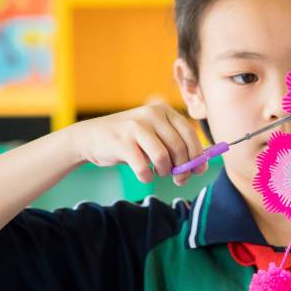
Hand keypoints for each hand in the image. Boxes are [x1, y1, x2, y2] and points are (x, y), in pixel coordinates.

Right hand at [67, 103, 205, 185]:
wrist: (90, 137)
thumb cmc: (130, 140)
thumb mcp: (154, 135)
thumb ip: (175, 145)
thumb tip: (199, 166)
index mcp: (163, 110)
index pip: (189, 132)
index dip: (197, 154)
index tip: (199, 170)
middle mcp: (151, 114)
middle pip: (178, 146)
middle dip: (183, 168)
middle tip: (179, 179)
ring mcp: (135, 126)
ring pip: (162, 157)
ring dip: (164, 171)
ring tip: (159, 173)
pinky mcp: (121, 142)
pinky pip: (143, 167)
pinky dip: (147, 177)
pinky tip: (144, 175)